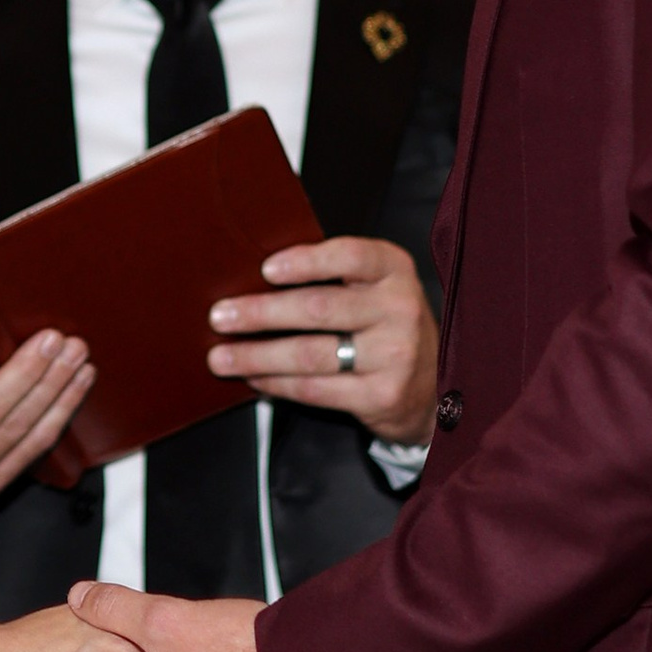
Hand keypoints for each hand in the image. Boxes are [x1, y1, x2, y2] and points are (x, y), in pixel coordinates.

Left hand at [205, 237, 440, 448]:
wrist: (431, 384)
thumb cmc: (384, 324)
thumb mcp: (374, 287)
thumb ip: (332, 277)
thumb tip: (252, 279)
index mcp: (393, 270)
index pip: (350, 256)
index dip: (305, 262)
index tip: (266, 269)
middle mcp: (399, 309)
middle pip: (318, 308)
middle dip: (261, 313)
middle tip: (220, 317)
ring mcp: (394, 355)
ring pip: (310, 354)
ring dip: (257, 355)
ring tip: (221, 356)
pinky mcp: (382, 395)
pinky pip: (316, 389)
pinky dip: (277, 384)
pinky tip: (254, 378)